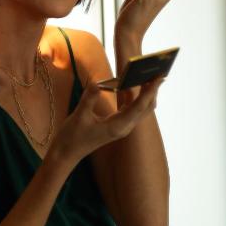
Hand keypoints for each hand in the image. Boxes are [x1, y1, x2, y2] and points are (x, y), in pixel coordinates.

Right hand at [48, 78, 162, 166]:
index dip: (150, 91)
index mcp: (118, 126)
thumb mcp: (79, 116)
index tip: (159, 77)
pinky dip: (133, 97)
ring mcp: (122, 127)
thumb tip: (96, 83)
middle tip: (157, 72)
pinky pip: (131, 109)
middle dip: (152, 91)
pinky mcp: (117, 125)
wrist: (66, 153)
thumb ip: (89, 99)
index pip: (139, 106)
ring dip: (145, 93)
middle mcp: (124, 127)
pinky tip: (128, 86)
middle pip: (145, 107)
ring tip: (147, 75)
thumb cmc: (72, 137)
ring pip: (140, 108)